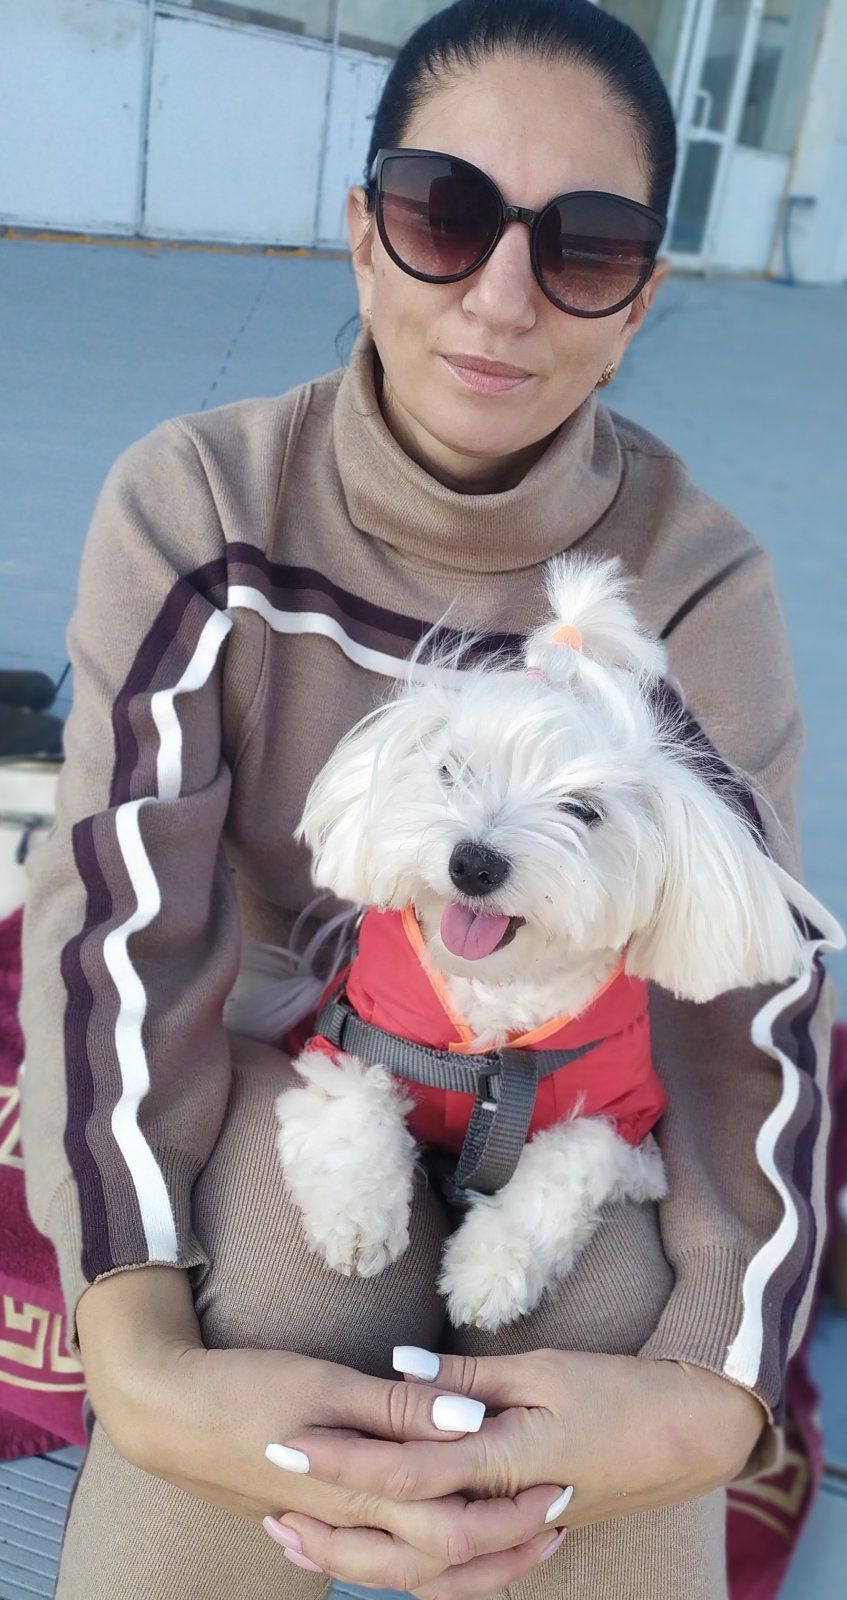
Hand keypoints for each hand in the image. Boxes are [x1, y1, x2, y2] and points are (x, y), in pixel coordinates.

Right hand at [77, 1270, 564, 1594]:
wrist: (163, 1412)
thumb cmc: (245, 1388)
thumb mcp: (327, 1382)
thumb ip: (400, 1408)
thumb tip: (471, 1418)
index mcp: (357, 1490)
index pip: (449, 1526)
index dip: (507, 1515)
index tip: (556, 1487)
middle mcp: (344, 1522)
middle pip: (436, 1562)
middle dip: (500, 1550)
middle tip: (551, 1524)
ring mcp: (322, 1525)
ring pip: (404, 1570)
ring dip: (463, 1560)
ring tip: (509, 1539)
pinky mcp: (304, 1517)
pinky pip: (372, 1557)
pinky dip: (412, 1557)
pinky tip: (424, 1540)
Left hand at [273, 1345, 765, 1579]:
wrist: (692, 1436)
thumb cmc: (620, 1390)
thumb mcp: (543, 1368)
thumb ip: (467, 1378)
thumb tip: (397, 1367)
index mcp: (508, 1460)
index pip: (407, 1468)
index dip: (342, 1458)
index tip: (284, 1444)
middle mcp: (507, 1511)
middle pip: (402, 1535)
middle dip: (333, 1524)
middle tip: (271, 1510)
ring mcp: (518, 1536)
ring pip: (425, 1571)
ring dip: (360, 1557)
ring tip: (302, 1540)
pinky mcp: (529, 1542)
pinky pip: (461, 1580)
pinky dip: (412, 1576)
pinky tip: (380, 1560)